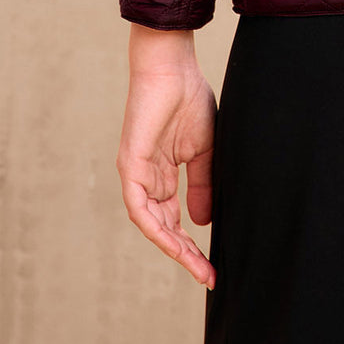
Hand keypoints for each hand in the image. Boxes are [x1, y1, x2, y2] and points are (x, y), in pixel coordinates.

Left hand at [115, 27, 216, 288]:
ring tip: (197, 265)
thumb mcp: (203, 150)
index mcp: (163, 173)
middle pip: (163, 227)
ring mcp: (137, 173)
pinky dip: (156, 227)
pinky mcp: (131, 165)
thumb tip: (203, 222)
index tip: (211, 266)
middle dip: (185, 253)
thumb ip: (201, 184)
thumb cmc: (188, 99)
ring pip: (151, 223)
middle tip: (208, 274)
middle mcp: (146, 178)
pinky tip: (174, 243)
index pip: (174, 218)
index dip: (191, 243)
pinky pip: (140, 207)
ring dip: (173, 247)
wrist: (173, 68)